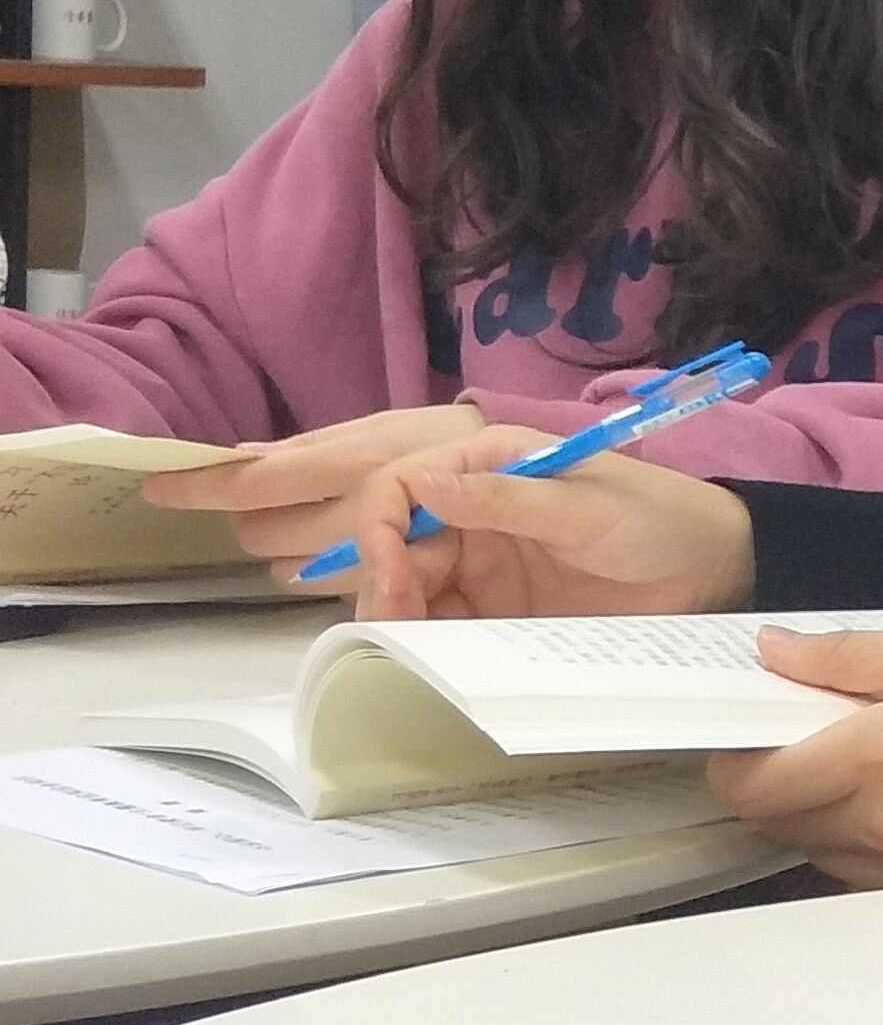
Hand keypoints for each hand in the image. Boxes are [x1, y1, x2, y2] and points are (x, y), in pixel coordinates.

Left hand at [142, 402, 483, 576]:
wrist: (581, 503)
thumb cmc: (486, 455)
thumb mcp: (405, 431)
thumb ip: (326, 447)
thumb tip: (248, 454)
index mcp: (363, 460)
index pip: (257, 478)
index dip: (203, 484)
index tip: (160, 486)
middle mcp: (369, 509)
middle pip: (265, 532)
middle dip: (258, 525)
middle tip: (277, 513)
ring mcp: (390, 558)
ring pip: (298, 570)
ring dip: (299, 558)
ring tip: (336, 537)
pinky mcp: (412, 593)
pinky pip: (344, 592)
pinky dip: (343, 579)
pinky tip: (372, 563)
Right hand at [332, 429, 754, 620]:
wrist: (714, 569)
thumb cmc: (659, 518)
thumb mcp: (586, 508)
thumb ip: (506, 499)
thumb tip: (424, 485)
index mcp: (487, 463)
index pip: (401, 487)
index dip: (379, 527)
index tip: (394, 571)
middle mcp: (473, 510)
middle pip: (397, 546)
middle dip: (386, 584)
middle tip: (399, 628)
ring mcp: (484, 563)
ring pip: (413, 589)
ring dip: (400, 617)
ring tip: (412, 648)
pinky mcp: (500, 609)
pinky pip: (448, 624)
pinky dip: (431, 642)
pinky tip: (432, 661)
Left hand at [711, 629, 882, 886]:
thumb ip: (849, 655)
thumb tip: (772, 650)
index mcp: (879, 754)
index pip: (756, 782)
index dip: (731, 758)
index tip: (746, 730)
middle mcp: (882, 821)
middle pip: (772, 823)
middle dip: (763, 785)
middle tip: (793, 742)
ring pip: (811, 851)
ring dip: (806, 816)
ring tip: (843, 771)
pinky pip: (857, 872)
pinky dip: (848, 842)